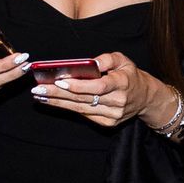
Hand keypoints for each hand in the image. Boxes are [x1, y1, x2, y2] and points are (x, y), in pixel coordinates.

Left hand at [30, 51, 160, 127]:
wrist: (144, 97)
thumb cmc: (129, 74)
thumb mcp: (122, 59)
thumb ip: (106, 59)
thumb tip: (89, 62)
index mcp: (122, 83)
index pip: (98, 86)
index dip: (78, 85)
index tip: (59, 81)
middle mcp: (118, 101)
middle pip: (84, 99)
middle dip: (59, 94)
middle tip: (39, 90)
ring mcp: (113, 115)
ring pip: (81, 109)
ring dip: (59, 103)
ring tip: (40, 96)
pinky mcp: (108, 123)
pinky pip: (85, 115)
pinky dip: (68, 108)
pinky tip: (54, 102)